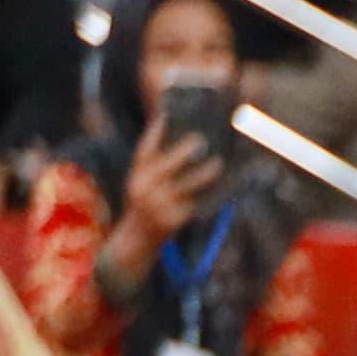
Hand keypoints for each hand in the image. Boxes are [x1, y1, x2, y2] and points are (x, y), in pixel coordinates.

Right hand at [112, 128, 219, 268]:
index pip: (144, 150)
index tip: (166, 116)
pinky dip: (206, 197)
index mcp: (136, 176)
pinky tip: (220, 189)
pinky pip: (193, 205)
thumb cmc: (144, 204)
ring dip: (203, 175)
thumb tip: (176, 139)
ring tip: (218, 164)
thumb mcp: (140, 183)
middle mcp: (144, 189)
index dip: (155, 132)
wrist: (136, 239)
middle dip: (183, 152)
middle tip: (200, 140)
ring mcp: (157, 205)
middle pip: (166, 165)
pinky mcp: (171, 221)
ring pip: (186, 186)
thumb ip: (153, 165)